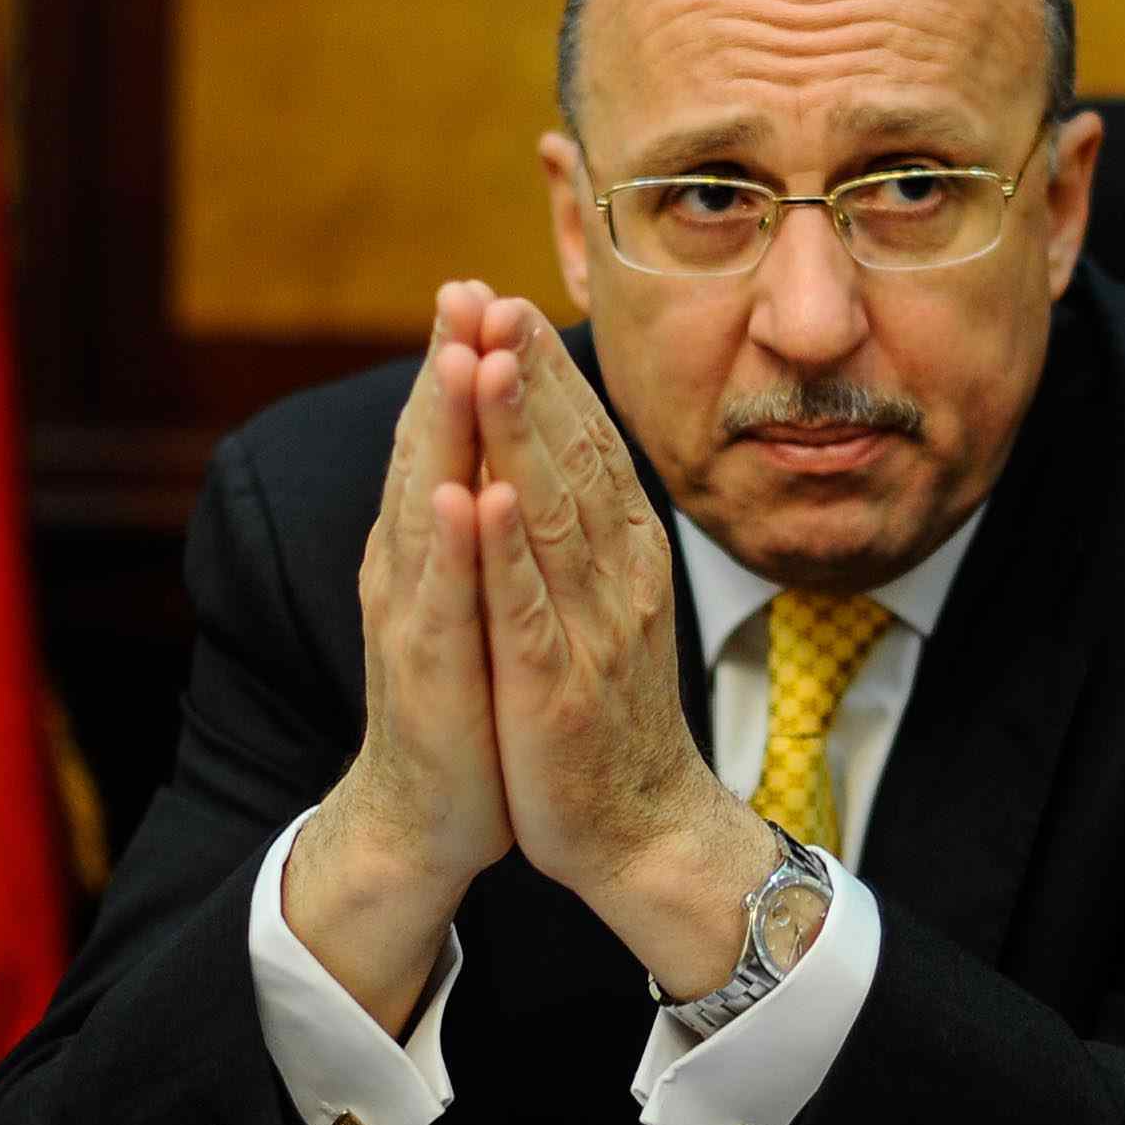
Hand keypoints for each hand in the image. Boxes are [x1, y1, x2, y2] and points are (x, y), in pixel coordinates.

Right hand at [286, 281, 511, 1032]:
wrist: (430, 815)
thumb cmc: (464, 698)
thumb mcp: (473, 595)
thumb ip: (474, 525)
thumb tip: (492, 450)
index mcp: (428, 544)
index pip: (446, 436)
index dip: (460, 361)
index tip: (481, 286)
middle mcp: (409, 568)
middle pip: (427, 452)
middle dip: (446, 369)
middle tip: (460, 289)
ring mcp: (414, 620)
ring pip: (426, 510)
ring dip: (444, 435)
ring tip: (460, 360)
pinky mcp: (428, 678)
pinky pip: (443, 604)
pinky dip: (452, 550)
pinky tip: (462, 500)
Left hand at [469, 299, 775, 995]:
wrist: (640, 827)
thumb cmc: (608, 710)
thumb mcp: (608, 601)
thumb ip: (589, 526)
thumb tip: (564, 448)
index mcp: (623, 552)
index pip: (583, 441)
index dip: (543, 370)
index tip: (504, 301)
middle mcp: (616, 576)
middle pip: (571, 456)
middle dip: (526, 374)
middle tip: (491, 297)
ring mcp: (591, 630)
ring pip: (552, 514)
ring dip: (518, 433)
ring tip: (488, 359)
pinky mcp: (559, 688)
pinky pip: (530, 610)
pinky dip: (508, 551)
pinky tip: (485, 497)